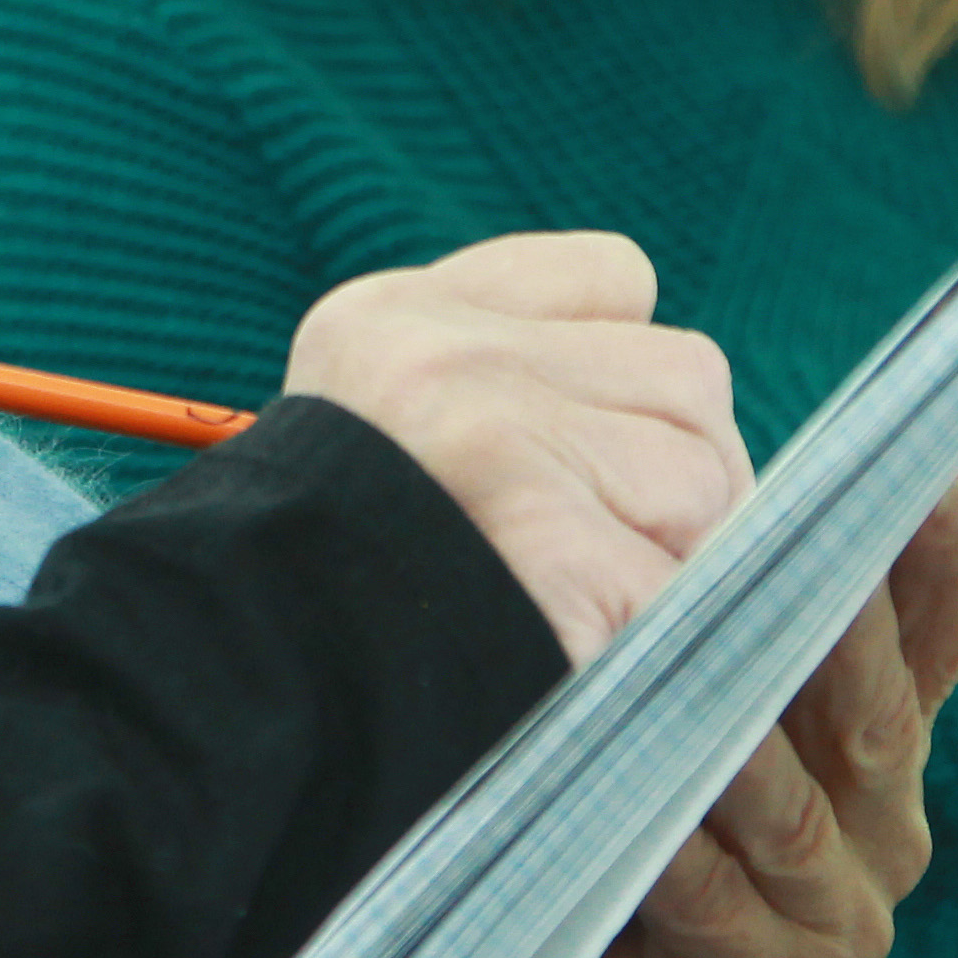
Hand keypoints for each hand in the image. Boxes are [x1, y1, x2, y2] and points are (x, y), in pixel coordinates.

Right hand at [283, 231, 753, 665]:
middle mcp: (454, 365)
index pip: (617, 276)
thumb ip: (502, 375)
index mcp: (405, 318)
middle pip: (688, 380)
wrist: (252, 680)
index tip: (580, 445)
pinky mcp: (557, 553)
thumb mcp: (372, 421)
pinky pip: (684, 587)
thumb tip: (676, 416)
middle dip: (674, 475)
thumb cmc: (334, 576)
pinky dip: (653, 636)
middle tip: (607, 547)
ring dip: (675, 558)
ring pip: (705, 478)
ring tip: (584, 603)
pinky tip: (581, 650)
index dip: (624, 368)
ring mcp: (507, 452)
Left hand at [520, 480, 957, 957]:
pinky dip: (670, 846)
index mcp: (884, 743)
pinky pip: (710, 898)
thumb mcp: (711, 701)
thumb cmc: (639, 813)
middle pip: (874, 714)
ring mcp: (834, 914)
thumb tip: (723, 457)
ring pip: (792, 808)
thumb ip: (745, 615)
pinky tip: (633, 805)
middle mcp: (884, 826)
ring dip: (742, 739)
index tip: (935, 474)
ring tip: (701, 661)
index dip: (942, 560)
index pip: (938, 638)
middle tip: (810, 539)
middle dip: (842, 627)